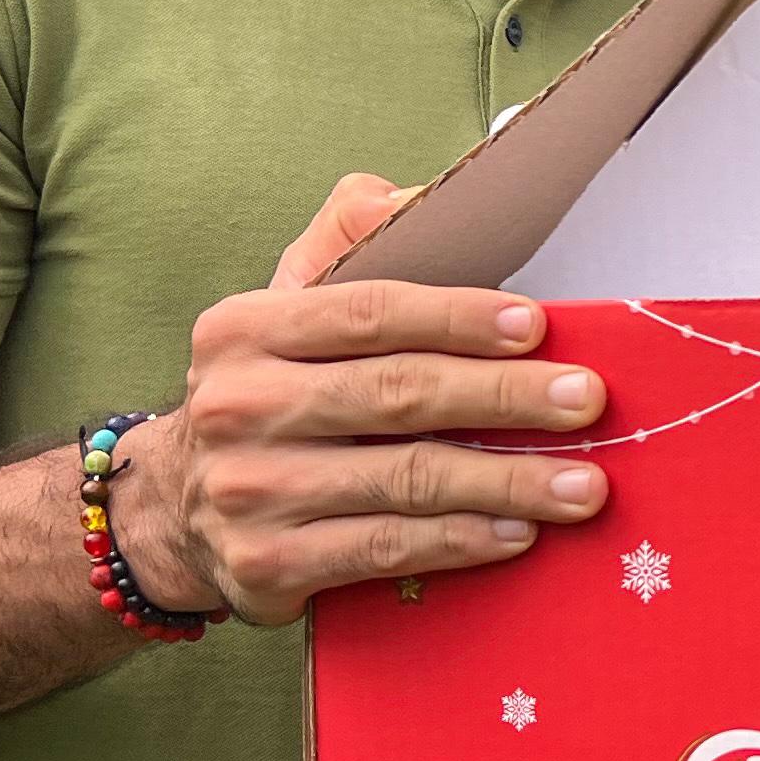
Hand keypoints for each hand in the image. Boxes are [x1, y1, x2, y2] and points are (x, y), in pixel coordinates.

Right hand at [104, 173, 612, 626]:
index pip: (368, 313)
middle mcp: (239, 407)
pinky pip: (385, 549)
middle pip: (397, 395)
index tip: (536, 326)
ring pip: (403, 480)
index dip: (457, 317)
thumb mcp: (282, 306)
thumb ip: (345, 241)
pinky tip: (518, 533)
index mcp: (243, 329)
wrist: (174, 507)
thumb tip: (411, 195)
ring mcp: (249, 491)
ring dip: (505, 481)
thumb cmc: (266, 392)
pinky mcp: (267, 565)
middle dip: (504, 397)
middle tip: (585, 401)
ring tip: (581, 484)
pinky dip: (459, 541)